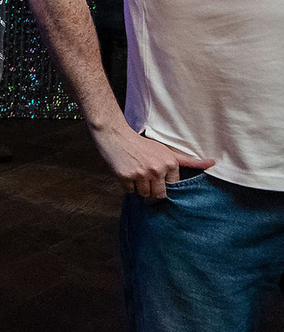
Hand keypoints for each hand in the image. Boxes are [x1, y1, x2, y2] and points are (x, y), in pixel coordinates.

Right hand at [91, 126, 214, 198]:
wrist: (116, 136)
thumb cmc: (142, 145)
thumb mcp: (167, 151)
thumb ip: (189, 160)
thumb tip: (213, 163)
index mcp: (170, 163)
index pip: (171, 187)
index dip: (162, 184)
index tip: (155, 176)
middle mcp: (158, 169)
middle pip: (158, 195)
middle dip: (151, 191)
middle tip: (145, 180)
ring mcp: (142, 174)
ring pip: (144, 194)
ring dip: (139, 188)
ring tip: (135, 174)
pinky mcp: (126, 177)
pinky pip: (130, 192)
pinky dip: (127, 186)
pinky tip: (126, 172)